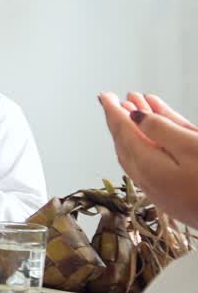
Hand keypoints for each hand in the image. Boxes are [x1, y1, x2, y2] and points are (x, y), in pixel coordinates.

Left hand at [100, 92, 197, 224]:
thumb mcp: (192, 148)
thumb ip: (161, 130)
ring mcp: (158, 190)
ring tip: (133, 111)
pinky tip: (154, 136)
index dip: (113, 111)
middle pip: (125, 143)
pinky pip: (150, 163)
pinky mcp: (170, 196)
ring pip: (137, 153)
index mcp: (147, 166)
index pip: (122, 132)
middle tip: (113, 101)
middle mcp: (146, 179)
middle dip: (119, 120)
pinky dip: (147, 145)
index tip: (105, 96)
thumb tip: (134, 116)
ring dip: (133, 131)